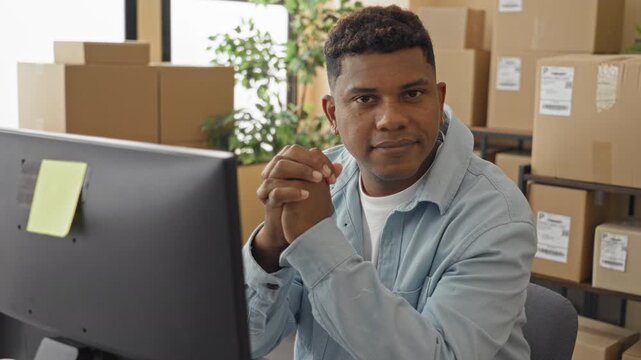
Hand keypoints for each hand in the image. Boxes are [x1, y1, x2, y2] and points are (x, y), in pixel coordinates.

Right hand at [253, 145, 340, 270]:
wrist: (287, 227)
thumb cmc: (302, 204)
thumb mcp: (315, 189)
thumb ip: (325, 177)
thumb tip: (340, 166)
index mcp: (286, 162)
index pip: (300, 150)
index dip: (317, 158)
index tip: (332, 173)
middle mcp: (274, 167)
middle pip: (289, 152)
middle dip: (310, 161)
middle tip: (325, 175)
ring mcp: (268, 180)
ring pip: (281, 166)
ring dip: (302, 171)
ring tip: (318, 181)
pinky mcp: (265, 196)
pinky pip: (276, 189)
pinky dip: (292, 190)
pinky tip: (306, 195)